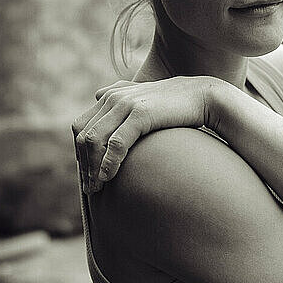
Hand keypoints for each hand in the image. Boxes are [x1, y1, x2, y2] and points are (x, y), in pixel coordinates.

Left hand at [72, 75, 216, 193]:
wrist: (203, 97)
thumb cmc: (176, 105)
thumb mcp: (145, 99)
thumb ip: (123, 99)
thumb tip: (101, 98)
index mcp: (112, 94)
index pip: (81, 125)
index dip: (80, 152)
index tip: (87, 173)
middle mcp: (114, 96)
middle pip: (83, 134)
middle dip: (83, 163)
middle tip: (90, 187)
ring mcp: (125, 104)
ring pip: (95, 140)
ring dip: (92, 167)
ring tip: (97, 187)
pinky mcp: (140, 114)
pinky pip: (116, 143)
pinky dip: (108, 162)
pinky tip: (108, 177)